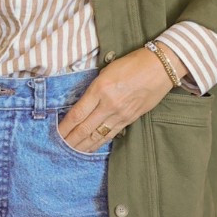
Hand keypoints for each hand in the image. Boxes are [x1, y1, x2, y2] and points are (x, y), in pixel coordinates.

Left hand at [57, 47, 176, 152]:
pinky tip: (90, 148)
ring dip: (82, 146)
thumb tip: (83, 104)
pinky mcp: (130, 119)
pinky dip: (98, 143)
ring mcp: (120, 114)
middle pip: (84, 128)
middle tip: (57, 149)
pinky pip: (110, 134)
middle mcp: (109, 104)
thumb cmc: (133, 63)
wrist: (161, 67)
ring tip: (70, 153)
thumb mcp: (107, 70)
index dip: (64, 127)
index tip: (55, 134)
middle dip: (70, 140)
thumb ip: (94, 88)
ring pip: (97, 135)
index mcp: (100, 88)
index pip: (77, 114)